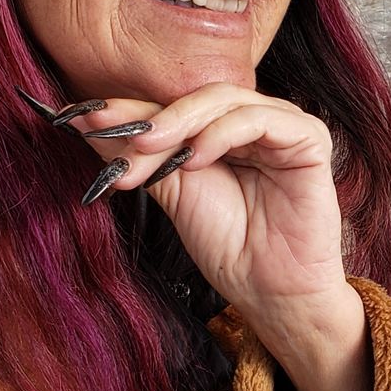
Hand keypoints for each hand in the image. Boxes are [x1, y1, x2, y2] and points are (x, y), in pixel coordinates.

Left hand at [66, 86, 374, 390]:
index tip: (81, 117)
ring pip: (224, 101)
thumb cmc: (229, 247)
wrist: (270, 292)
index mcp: (223, 131)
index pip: (173, 107)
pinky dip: (223, 132)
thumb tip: (87, 123)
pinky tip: (197, 157)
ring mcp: (283, 127)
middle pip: (196, 98)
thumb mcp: (172, 193)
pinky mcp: (309, 140)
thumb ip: (141, 155)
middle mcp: (253, 122)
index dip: (128, 109)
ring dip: (180, 121)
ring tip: (148, 148)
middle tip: (113, 133)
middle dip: (150, 118)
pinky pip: (261, 120)